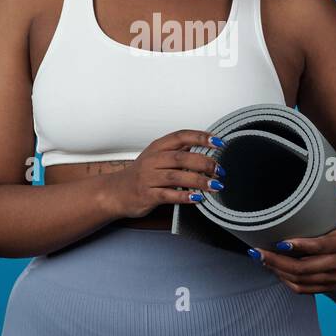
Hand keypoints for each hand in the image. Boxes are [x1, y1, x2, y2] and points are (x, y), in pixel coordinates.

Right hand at [102, 129, 225, 218]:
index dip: (201, 138)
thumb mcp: (157, 157)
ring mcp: (148, 178)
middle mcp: (152, 160)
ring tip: (215, 186)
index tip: (218, 143)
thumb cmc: (141, 174)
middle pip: (181, 158)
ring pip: (176, 177)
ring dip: (198, 181)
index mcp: (157, 147)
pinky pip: (168, 195)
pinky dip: (184, 197)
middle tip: (220, 170)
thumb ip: (178, 150)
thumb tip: (204, 144)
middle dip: (204, 163)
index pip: (181, 136)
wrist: (115, 192)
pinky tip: (197, 198)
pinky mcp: (147, 195)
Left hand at [251, 182, 335, 293]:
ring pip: (301, 281)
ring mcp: (334, 278)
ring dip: (279, 272)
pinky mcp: (331, 286)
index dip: (298, 246)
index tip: (279, 241)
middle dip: (277, 262)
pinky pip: (306, 289)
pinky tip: (277, 272)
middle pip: (303, 268)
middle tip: (258, 253)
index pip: (318, 247)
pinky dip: (289, 283)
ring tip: (262, 260)